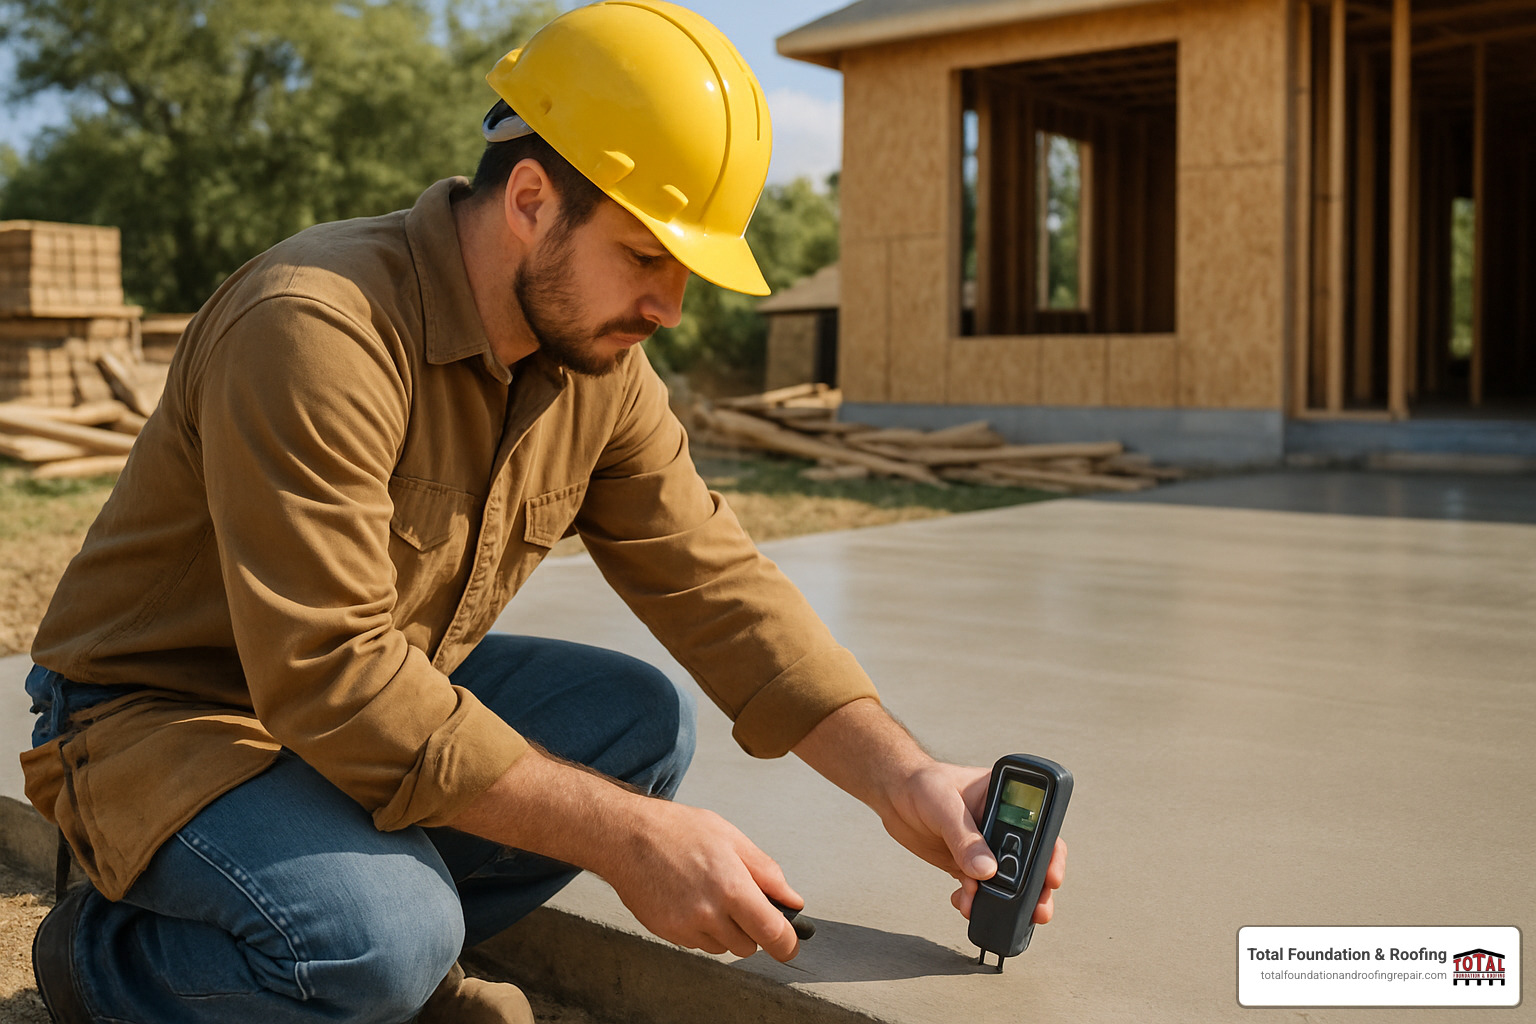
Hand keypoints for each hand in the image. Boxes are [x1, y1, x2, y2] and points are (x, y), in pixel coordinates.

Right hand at [447, 748, 801, 961]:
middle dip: (753, 929)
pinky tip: (691, 900)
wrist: (626, 837)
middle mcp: (710, 913)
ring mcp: (686, 927)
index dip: (787, 943)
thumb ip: (767, 872)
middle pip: (749, 946)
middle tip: (742, 901)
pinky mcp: (668, 933)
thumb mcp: (731, 838)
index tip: (790, 942)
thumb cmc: (677, 830)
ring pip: (724, 947)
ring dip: (727, 930)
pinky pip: (699, 944)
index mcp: (732, 886)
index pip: (773, 934)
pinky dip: (703, 930)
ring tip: (711, 894)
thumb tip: (792, 899)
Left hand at [791, 700, 1066, 926]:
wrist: (893, 795)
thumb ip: (965, 838)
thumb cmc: (922, 784)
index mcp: (1007, 798)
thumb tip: (987, 872)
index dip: (1052, 854)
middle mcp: (1002, 825)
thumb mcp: (944, 805)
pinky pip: (980, 890)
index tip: (1052, 878)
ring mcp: (986, 847)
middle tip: (1039, 910)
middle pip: (1031, 860)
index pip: (1040, 826)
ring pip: (1008, 881)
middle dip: (1036, 888)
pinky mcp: (967, 865)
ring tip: (1002, 917)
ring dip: (1009, 902)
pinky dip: (976, 902)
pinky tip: (964, 904)